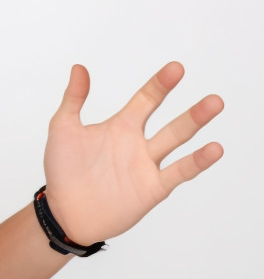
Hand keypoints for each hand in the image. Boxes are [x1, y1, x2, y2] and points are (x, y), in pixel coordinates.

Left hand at [43, 62, 222, 244]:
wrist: (64, 210)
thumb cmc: (62, 170)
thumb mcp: (63, 128)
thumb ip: (73, 99)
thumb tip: (79, 67)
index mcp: (120, 127)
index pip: (146, 100)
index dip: (160, 85)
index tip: (176, 68)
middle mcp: (138, 144)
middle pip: (171, 124)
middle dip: (192, 112)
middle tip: (213, 99)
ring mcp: (147, 166)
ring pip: (177, 143)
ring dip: (196, 126)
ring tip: (215, 110)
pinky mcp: (152, 188)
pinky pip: (178, 172)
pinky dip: (197, 161)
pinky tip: (214, 149)